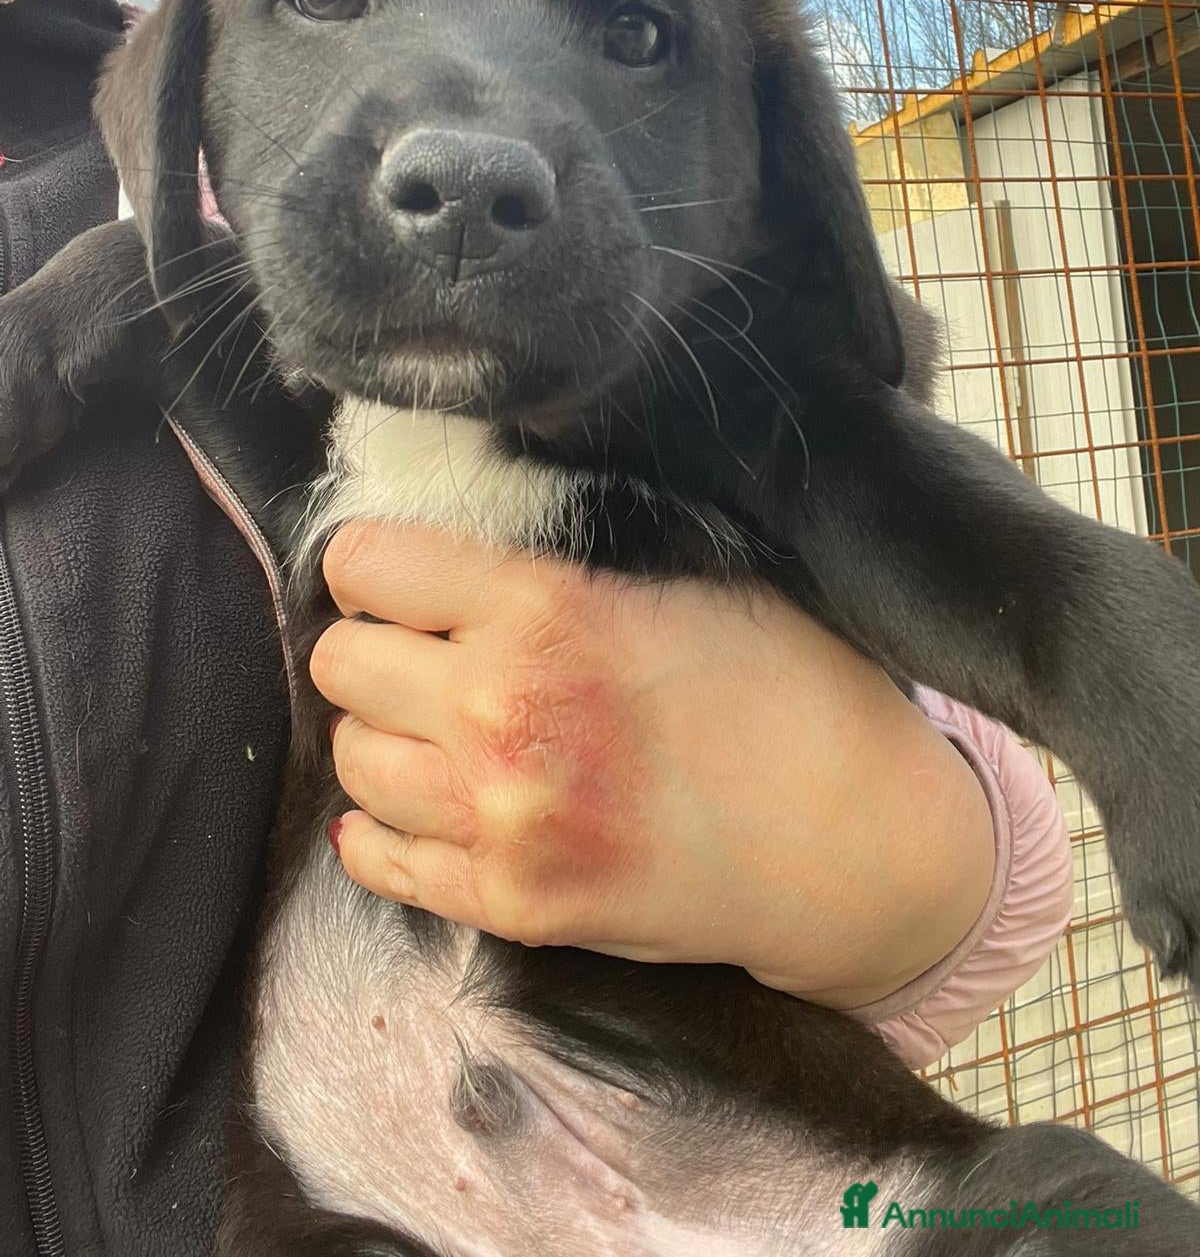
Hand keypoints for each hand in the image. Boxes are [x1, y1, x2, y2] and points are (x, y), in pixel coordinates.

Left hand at [311, 522, 994, 1008]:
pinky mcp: (511, 908)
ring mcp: (500, 822)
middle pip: (341, 663)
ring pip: (352, 761)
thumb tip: (463, 563)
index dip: (376, 567)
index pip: (367, 565)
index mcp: (548, 610)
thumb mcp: (692, 585)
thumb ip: (563, 574)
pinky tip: (424, 805)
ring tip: (441, 731)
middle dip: (374, 648)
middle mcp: (502, 712)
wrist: (859, 845)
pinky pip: (380, 863)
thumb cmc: (795, 694)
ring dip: (385, 737)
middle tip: (423, 656)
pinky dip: (382, 829)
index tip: (401, 582)